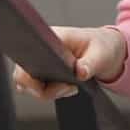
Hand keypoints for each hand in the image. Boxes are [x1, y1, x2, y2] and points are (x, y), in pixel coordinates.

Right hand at [11, 25, 126, 100]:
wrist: (107, 50)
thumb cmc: (102, 47)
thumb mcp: (101, 54)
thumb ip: (90, 64)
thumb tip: (80, 73)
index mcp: (52, 37)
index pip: (27, 57)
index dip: (32, 77)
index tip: (58, 83)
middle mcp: (40, 48)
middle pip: (23, 77)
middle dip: (44, 90)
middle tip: (69, 88)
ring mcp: (40, 60)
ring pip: (29, 86)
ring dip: (49, 92)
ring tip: (71, 87)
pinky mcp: (44, 71)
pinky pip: (38, 88)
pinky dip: (52, 92)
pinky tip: (69, 86)